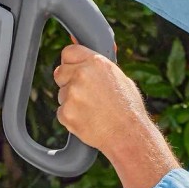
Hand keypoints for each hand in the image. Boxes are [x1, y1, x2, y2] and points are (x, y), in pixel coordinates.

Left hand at [52, 39, 151, 157]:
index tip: (72, 69)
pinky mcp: (66, 112)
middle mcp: (82, 74)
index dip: (70, 62)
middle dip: (67, 82)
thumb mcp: (120, 78)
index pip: (68, 52)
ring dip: (71, 101)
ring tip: (92, 111)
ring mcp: (72, 93)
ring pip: (61, 94)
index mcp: (96, 62)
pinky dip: (71, 118)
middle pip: (60, 72)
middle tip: (83, 94)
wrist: (128, 134)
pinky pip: (61, 112)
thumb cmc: (129, 108)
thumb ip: (99, 67)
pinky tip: (88, 121)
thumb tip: (89, 58)